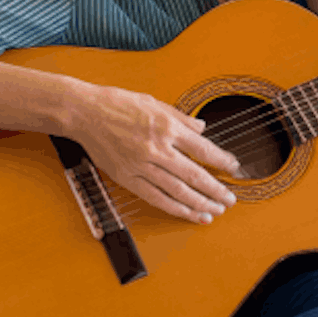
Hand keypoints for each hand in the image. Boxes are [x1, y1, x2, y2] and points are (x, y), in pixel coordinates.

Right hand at [66, 85, 240, 224]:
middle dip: (216, 190)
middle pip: (195, 175)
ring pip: (177, 191)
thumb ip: (181, 117)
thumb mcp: (155, 102)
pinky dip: (174, 208)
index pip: (203, 149)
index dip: (222, 161)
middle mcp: (157, 148)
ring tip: (214, 211)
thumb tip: (202, 128)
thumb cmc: (118, 104)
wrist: (84, 112)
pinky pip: (155, 198)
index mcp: (167, 127)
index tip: (233, 168)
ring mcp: (141, 165)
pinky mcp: (127, 177)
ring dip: (199, 204)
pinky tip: (188, 214)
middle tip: (230, 199)